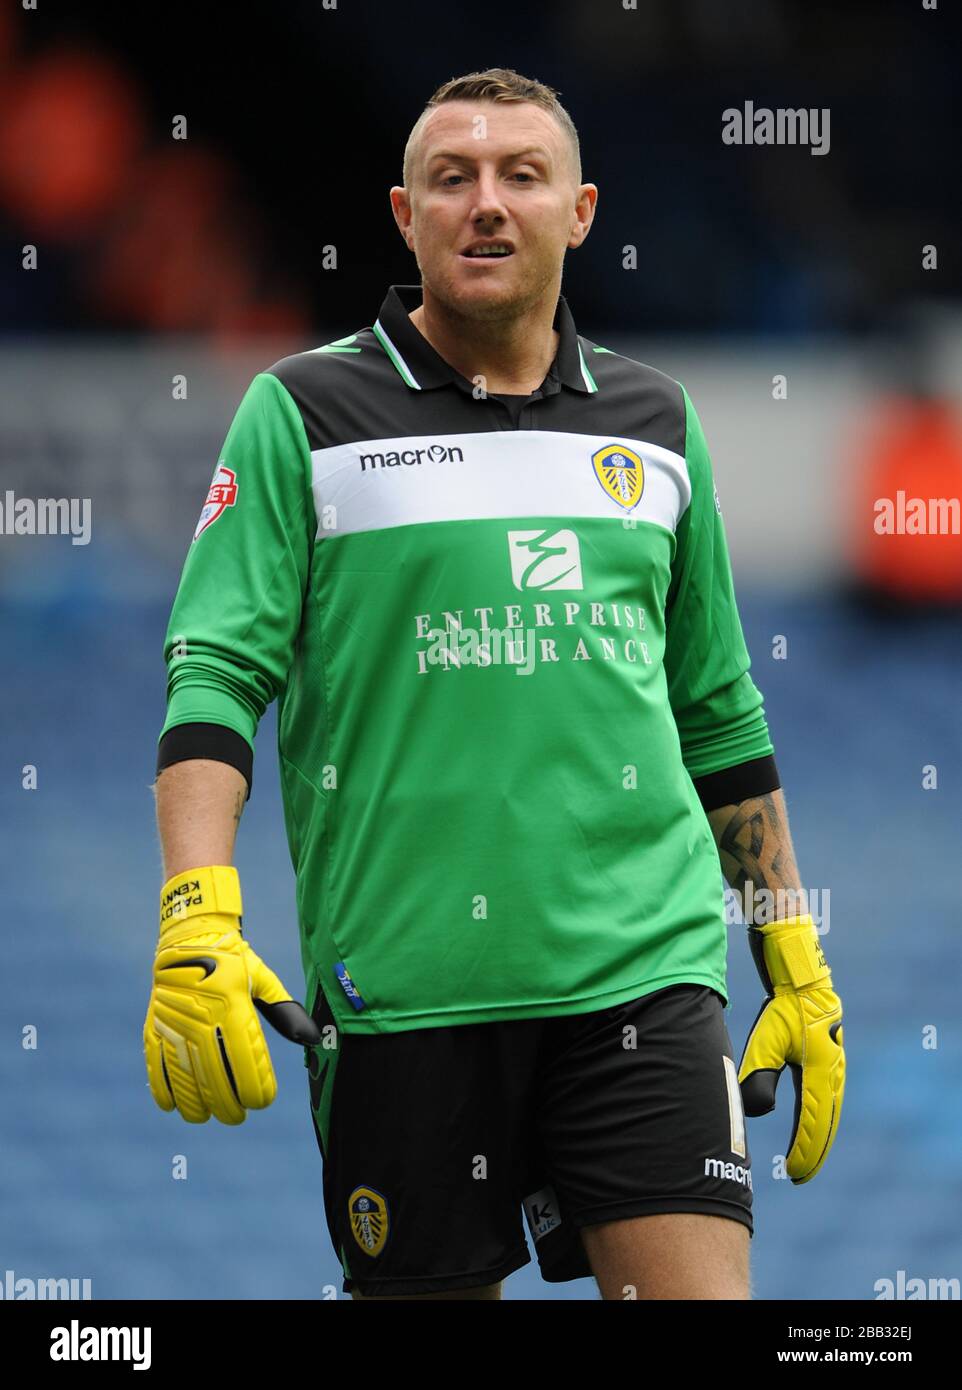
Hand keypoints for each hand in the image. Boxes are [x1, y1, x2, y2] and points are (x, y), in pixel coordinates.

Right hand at [144, 865, 319, 1123]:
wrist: (188, 935)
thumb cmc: (232, 958)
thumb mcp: (261, 978)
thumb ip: (284, 1010)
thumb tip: (312, 1037)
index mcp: (232, 1006)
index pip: (245, 1059)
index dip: (254, 1086)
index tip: (261, 1101)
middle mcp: (203, 1017)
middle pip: (214, 1074)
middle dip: (227, 1103)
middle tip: (237, 1117)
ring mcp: (176, 1023)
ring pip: (184, 1074)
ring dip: (195, 1102)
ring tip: (207, 1116)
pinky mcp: (156, 1024)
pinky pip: (156, 1063)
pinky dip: (163, 1088)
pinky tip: (173, 1106)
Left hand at [738, 914, 844, 1183]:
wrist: (799, 973)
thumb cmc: (781, 1006)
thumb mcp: (766, 1041)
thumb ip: (761, 1077)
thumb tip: (759, 1111)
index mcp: (821, 1073)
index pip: (813, 1124)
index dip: (803, 1152)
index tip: (794, 1174)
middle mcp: (834, 1071)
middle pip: (827, 1122)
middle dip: (814, 1150)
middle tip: (802, 1175)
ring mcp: (835, 1062)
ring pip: (829, 1109)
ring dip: (820, 1134)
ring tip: (808, 1154)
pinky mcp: (829, 1053)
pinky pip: (827, 1094)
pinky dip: (821, 1113)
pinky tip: (813, 1117)